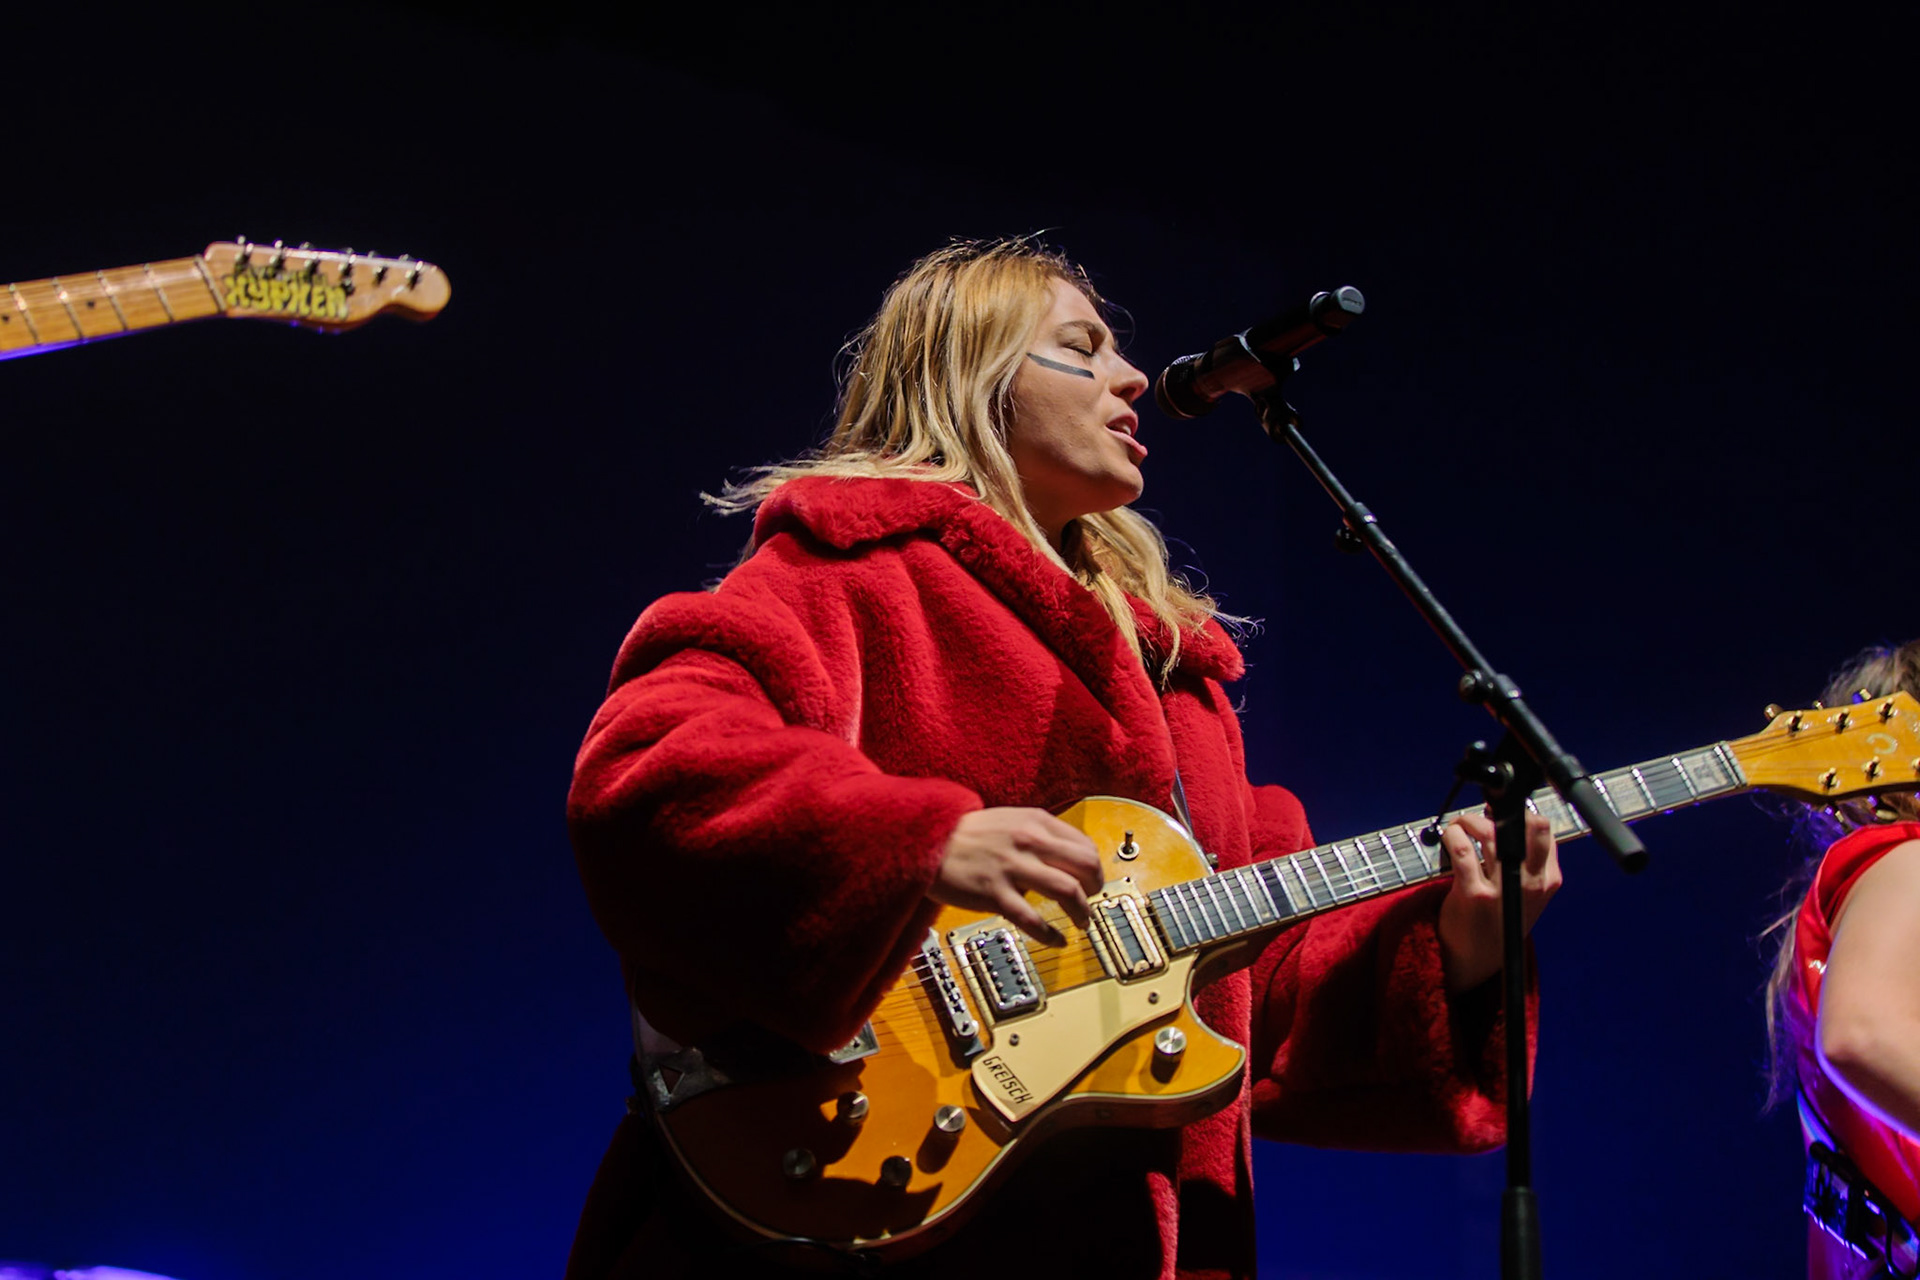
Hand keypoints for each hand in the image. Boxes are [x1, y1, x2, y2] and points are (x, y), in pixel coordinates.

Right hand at [929, 808, 1105, 946]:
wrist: (927, 843)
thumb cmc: (966, 834)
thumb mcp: (1009, 819)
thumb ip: (1039, 834)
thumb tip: (1066, 857)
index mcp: (1035, 822)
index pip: (1085, 845)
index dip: (1095, 867)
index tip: (1092, 880)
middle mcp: (1029, 841)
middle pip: (1085, 866)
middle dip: (1096, 888)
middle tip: (1092, 900)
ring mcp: (1012, 868)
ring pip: (1068, 891)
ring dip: (1083, 912)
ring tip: (1082, 922)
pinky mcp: (995, 894)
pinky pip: (1033, 920)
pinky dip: (1051, 935)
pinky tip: (1057, 941)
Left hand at [1435, 810, 1561, 994]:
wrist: (1479, 959)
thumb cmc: (1500, 918)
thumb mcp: (1528, 893)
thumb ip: (1524, 859)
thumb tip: (1501, 814)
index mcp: (1549, 880)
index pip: (1544, 831)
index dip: (1520, 815)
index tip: (1501, 813)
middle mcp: (1531, 884)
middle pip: (1528, 826)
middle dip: (1503, 812)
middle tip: (1483, 816)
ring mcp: (1502, 890)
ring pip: (1491, 833)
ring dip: (1470, 820)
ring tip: (1461, 825)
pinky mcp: (1473, 894)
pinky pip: (1462, 850)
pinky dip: (1453, 834)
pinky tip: (1450, 836)